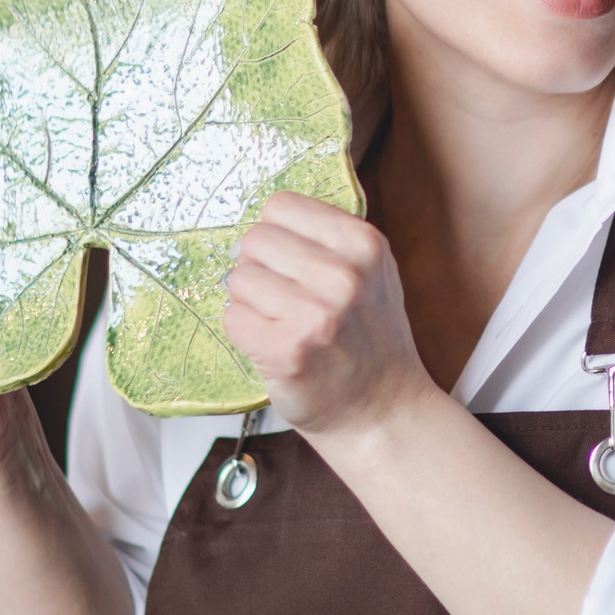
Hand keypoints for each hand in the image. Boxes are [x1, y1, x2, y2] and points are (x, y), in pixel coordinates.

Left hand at [223, 192, 433, 436]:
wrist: (382, 409)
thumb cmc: (370, 338)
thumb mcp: (372, 272)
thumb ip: (328, 238)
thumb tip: (262, 220)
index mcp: (364, 244)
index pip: (281, 205)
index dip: (276, 232)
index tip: (287, 259)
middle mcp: (344, 276)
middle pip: (255, 239)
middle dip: (259, 265)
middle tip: (282, 297)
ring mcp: (315, 315)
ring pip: (239, 278)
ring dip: (250, 301)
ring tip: (281, 322)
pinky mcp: (286, 351)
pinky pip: (232, 317)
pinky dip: (244, 331)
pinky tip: (273, 344)